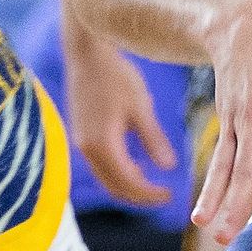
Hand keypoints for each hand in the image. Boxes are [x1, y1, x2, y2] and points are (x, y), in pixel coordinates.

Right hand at [60, 22, 176, 209]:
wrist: (87, 54)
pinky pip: (99, 166)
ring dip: (128, 186)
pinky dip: (118, 173)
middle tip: (164, 196)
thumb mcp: (140, 106)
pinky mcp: (81, 135)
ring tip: (152, 185)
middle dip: (139, 196)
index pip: (129, 183)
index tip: (171, 195)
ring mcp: (81, 143)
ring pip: (105, 179)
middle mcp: (87, 149)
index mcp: (103, 145)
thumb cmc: (116, 76)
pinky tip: (135, 166)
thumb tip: (169, 167)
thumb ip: (153, 139)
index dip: (150, 194)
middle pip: (114, 187)